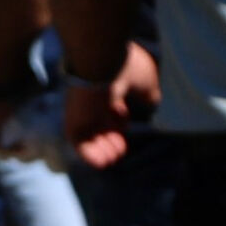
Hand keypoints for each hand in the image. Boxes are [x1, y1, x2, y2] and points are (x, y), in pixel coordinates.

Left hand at [65, 45, 158, 165]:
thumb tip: (152, 100)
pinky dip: (90, 155)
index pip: (110, 106)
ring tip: (113, 157)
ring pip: (90, 136)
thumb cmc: (124, 67)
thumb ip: (149, 93)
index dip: (119, 119)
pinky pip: (79, 144)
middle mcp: (90, 99)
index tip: (125, 124)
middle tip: (120, 148)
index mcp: (105, 85)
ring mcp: (81, 111)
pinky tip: (102, 163)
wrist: (100, 63)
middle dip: (111, 137)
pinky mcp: (72, 122)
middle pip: (99, 123)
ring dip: (102, 149)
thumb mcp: (146, 80)